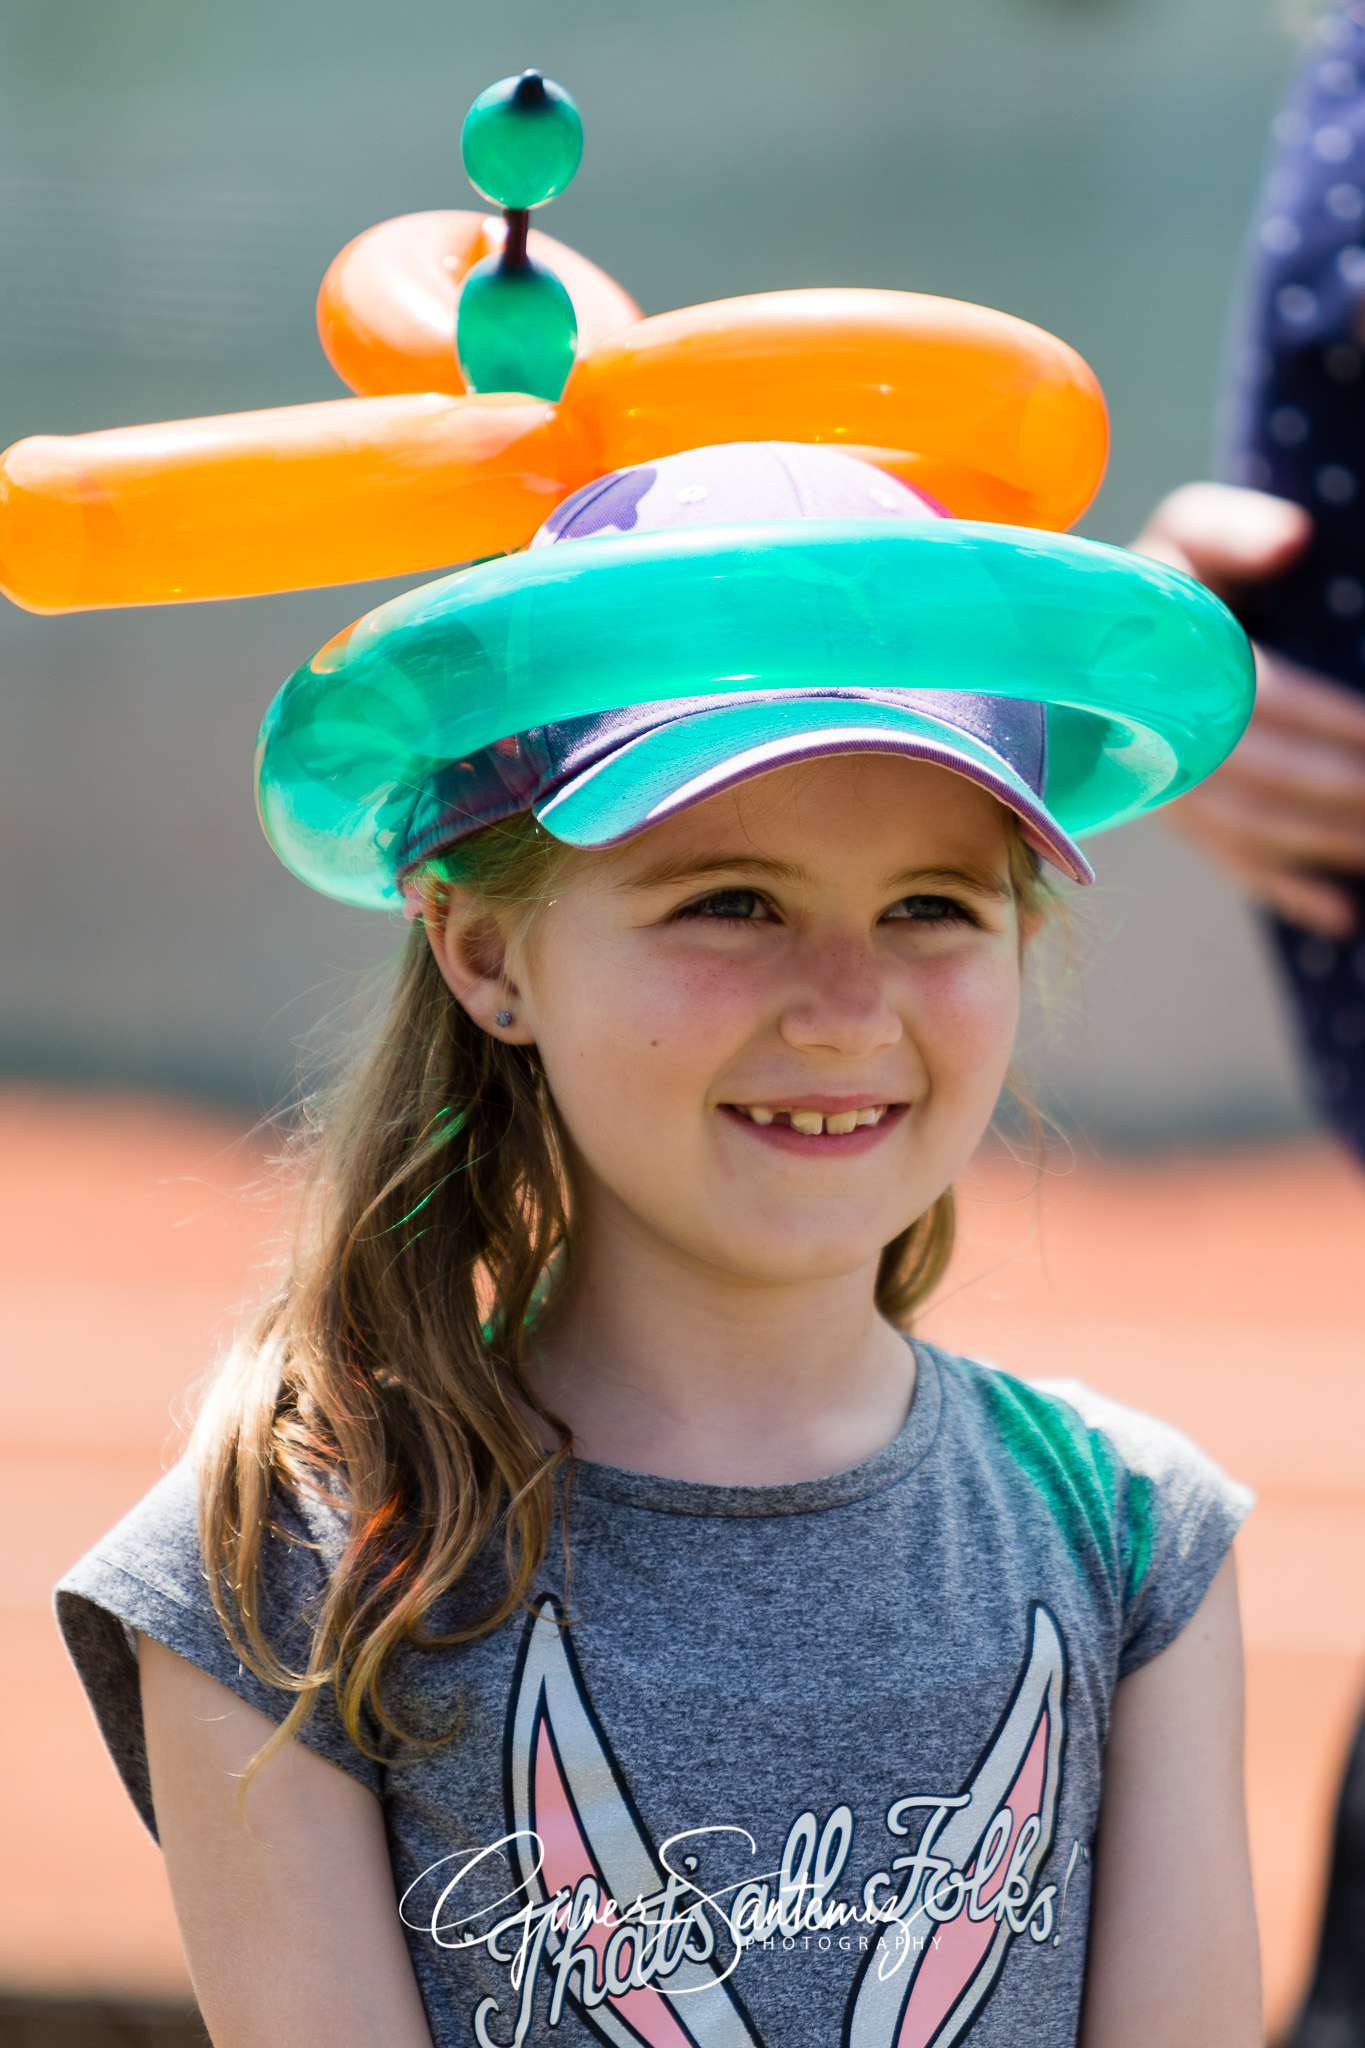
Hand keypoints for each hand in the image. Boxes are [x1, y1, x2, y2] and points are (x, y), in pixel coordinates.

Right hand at [1133, 483, 1364, 937]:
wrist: (1081, 651)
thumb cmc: (1158, 585)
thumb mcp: (1186, 536)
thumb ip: (1233, 530)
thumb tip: (1293, 541)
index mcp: (1167, 668)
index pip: (1263, 703)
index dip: (1333, 722)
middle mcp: (1159, 740)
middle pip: (1266, 779)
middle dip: (1348, 791)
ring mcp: (1165, 791)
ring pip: (1254, 831)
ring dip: (1329, 842)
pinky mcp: (1180, 822)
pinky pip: (1234, 864)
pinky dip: (1289, 893)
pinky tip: (1344, 915)